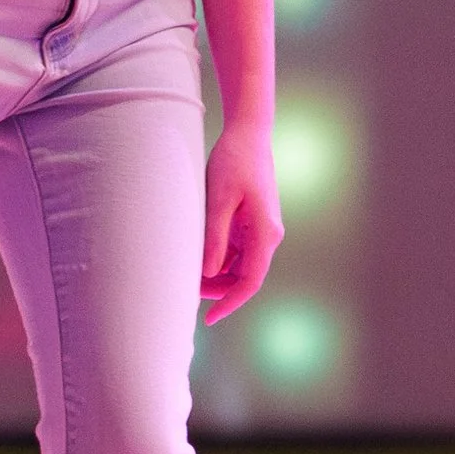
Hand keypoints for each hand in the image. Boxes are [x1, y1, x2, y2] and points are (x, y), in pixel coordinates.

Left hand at [200, 121, 281, 322]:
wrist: (248, 135)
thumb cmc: (233, 162)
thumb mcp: (218, 200)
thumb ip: (214, 238)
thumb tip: (208, 272)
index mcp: (264, 233)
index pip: (250, 281)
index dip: (230, 303)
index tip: (209, 318)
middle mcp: (268, 235)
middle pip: (245, 277)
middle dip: (218, 289)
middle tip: (185, 289)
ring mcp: (262, 229)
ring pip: (240, 266)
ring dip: (217, 274)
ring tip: (187, 271)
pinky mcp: (253, 222)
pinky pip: (238, 250)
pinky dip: (219, 258)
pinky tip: (198, 254)